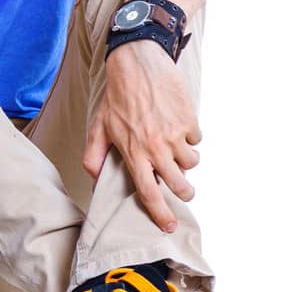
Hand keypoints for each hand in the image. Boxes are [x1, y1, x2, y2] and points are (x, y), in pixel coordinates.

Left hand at [82, 40, 201, 231]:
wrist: (138, 65)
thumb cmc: (116, 98)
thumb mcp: (98, 127)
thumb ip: (94, 157)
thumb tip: (96, 180)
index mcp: (133, 153)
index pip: (148, 192)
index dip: (160, 213)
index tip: (169, 226)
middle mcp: (156, 148)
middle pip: (179, 185)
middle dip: (184, 192)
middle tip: (182, 189)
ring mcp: (174, 135)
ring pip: (192, 163)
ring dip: (186, 161)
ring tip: (173, 148)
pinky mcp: (189, 121)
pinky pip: (197, 140)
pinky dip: (189, 137)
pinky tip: (176, 125)